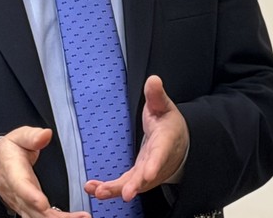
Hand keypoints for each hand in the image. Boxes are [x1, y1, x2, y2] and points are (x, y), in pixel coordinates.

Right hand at [0, 126, 90, 217]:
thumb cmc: (10, 149)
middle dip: (53, 216)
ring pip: (38, 217)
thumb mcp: (19, 136)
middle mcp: (17, 192)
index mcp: (13, 172)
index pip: (21, 186)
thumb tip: (45, 134)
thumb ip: (32, 136)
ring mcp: (22, 202)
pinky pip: (41, 217)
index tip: (43, 205)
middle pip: (33, 209)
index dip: (31, 196)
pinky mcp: (28, 207)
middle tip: (78, 216)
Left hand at [85, 75, 189, 201]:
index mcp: (165, 142)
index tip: (148, 173)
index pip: (161, 154)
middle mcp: (157, 162)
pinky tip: (93, 189)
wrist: (179, 144)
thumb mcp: (164, 106)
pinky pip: (124, 185)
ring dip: (116, 190)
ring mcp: (148, 173)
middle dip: (135, 184)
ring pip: (133, 184)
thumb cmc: (169, 124)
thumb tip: (153, 80)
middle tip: (125, 193)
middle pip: (147, 176)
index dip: (154, 164)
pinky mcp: (138, 178)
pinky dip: (110, 189)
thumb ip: (156, 95)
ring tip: (99, 192)